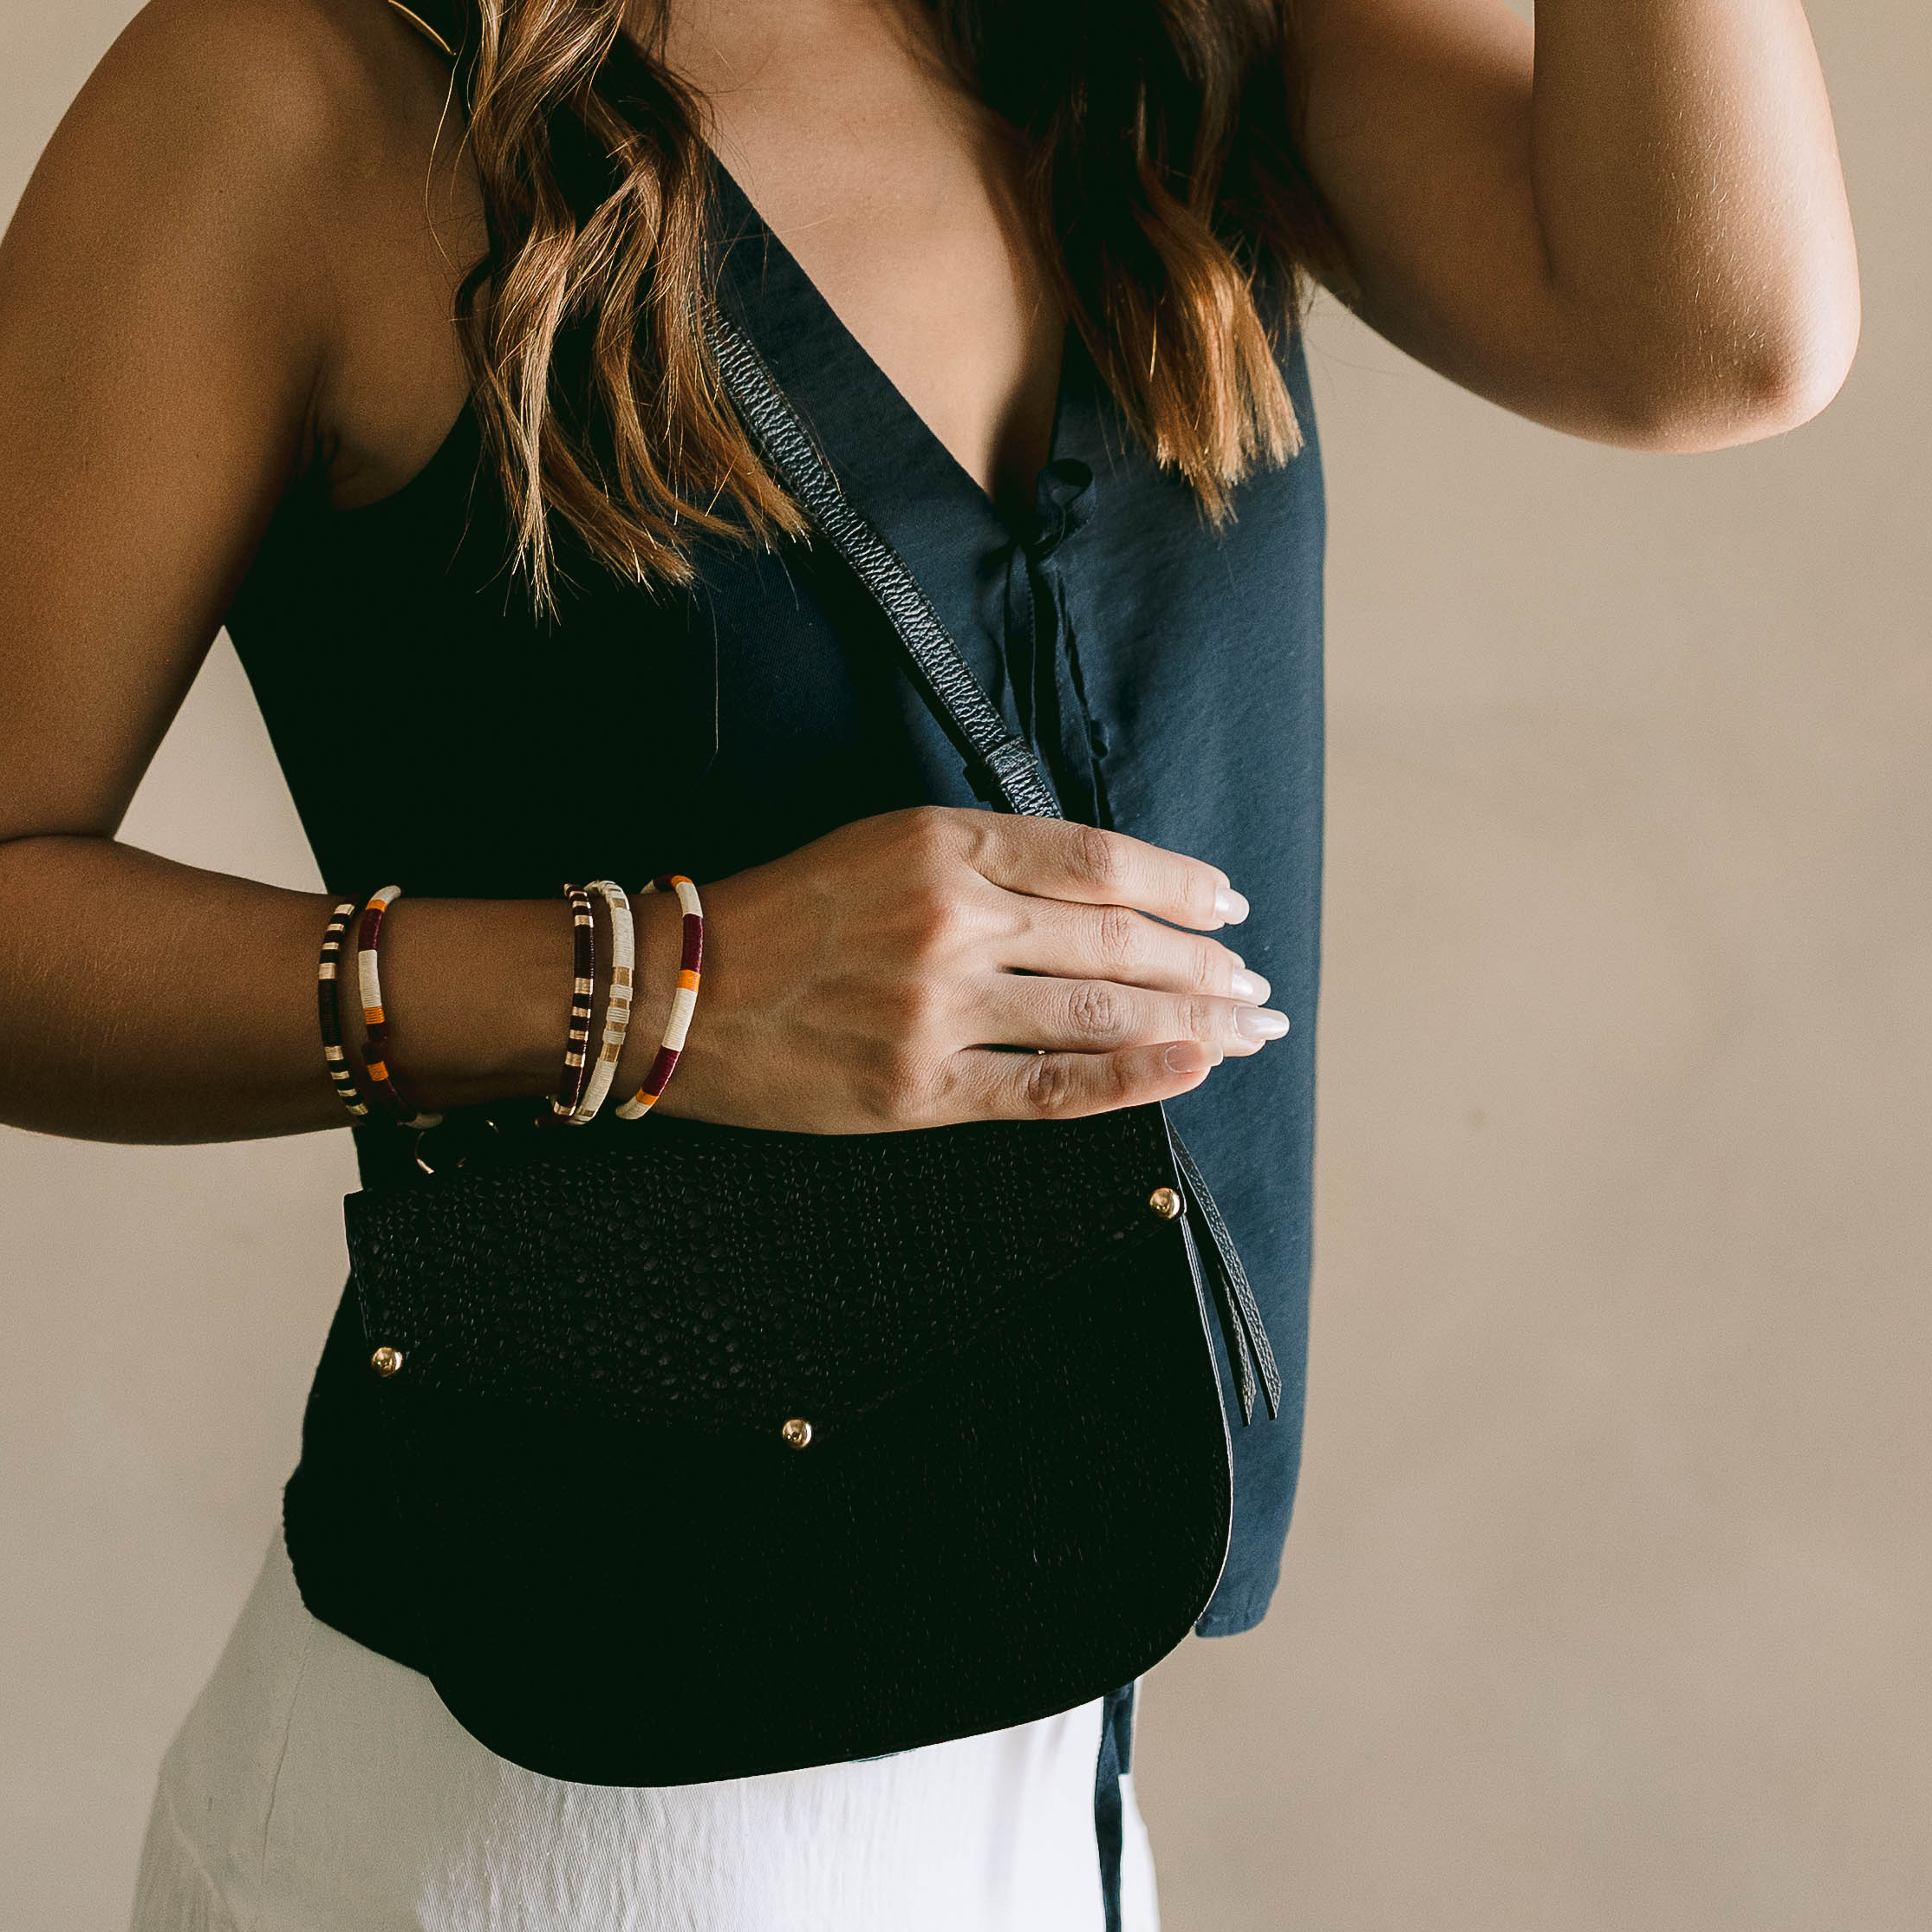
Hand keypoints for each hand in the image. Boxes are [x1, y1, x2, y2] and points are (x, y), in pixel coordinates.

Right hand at [656, 807, 1285, 1134]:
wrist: (675, 988)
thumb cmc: (783, 911)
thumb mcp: (883, 843)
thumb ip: (985, 859)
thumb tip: (1100, 895)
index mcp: (943, 841)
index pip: (1096, 861)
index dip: (1178, 884)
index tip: (1228, 904)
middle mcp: (951, 917)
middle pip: (1115, 938)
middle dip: (1205, 964)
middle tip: (1256, 983)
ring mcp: (939, 1008)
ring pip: (1098, 1012)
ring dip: (1194, 1022)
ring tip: (1248, 1030)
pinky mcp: (920, 1089)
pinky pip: (1048, 1089)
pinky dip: (1130, 1079)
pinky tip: (1189, 1071)